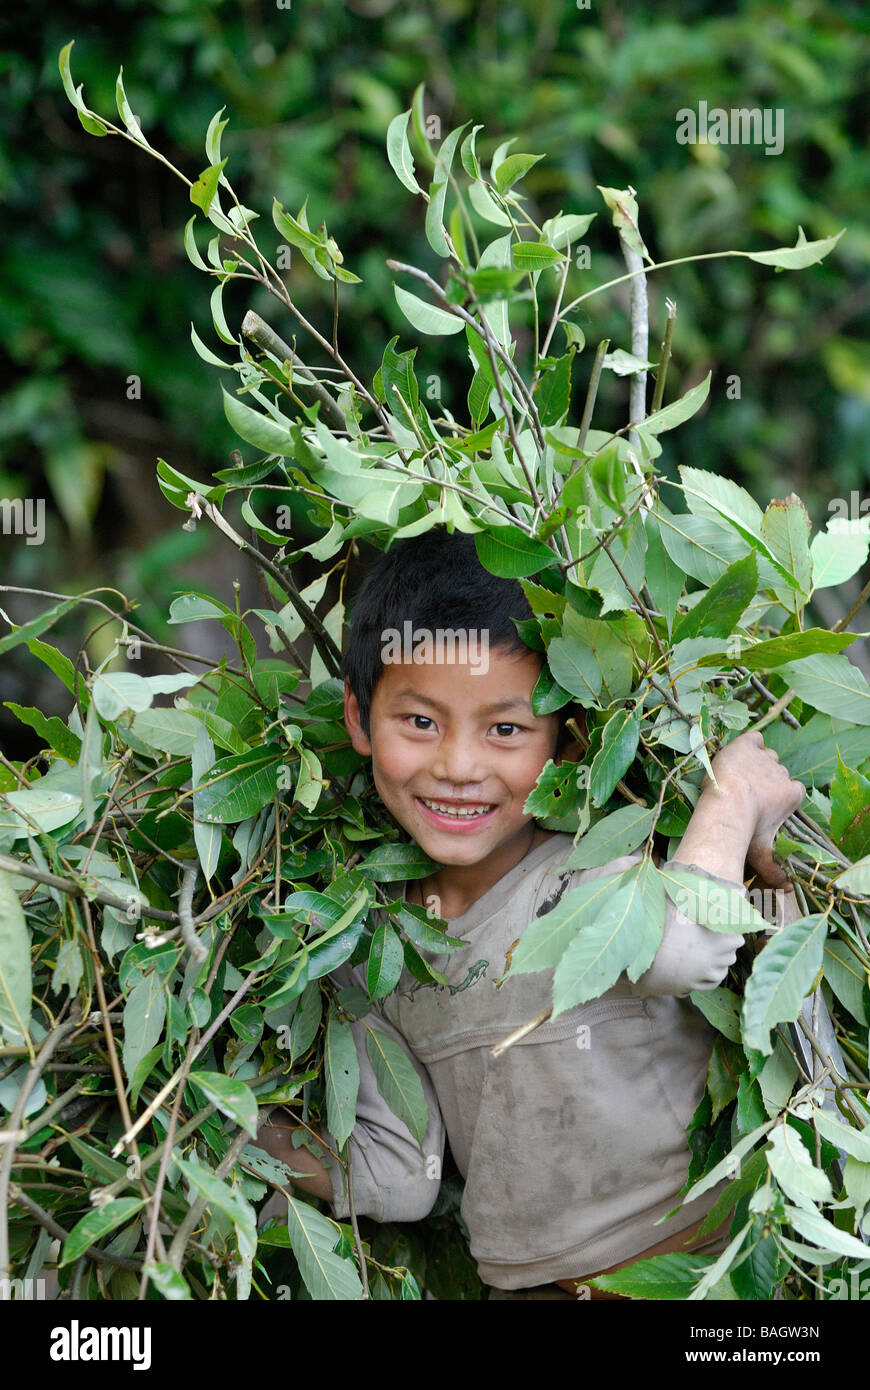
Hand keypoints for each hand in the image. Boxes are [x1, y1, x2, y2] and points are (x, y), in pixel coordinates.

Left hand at [702, 729, 805, 887]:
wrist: (725, 805)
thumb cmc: (745, 831)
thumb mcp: (761, 853)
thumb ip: (774, 870)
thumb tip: (785, 889)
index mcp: (792, 794)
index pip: (792, 791)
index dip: (776, 797)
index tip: (761, 805)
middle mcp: (783, 772)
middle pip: (776, 773)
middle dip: (763, 781)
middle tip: (743, 795)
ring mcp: (765, 756)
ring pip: (764, 755)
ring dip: (754, 763)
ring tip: (738, 776)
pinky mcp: (748, 744)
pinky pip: (754, 738)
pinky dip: (748, 743)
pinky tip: (739, 752)